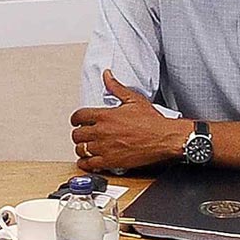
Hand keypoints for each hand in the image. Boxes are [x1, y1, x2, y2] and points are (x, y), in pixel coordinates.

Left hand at [69, 72, 183, 171]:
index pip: (78, 116)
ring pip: (81, 149)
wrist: (164, 138)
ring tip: (86, 147)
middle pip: (77, 134)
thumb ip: (116, 87)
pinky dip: (85, 163)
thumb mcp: (133, 99)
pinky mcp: (110, 161)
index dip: (75, 119)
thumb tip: (107, 75)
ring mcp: (105, 147)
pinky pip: (89, 164)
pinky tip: (88, 161)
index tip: (77, 121)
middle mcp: (102, 131)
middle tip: (83, 135)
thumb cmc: (152, 121)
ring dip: (81, 148)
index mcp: (105, 115)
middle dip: (79, 134)